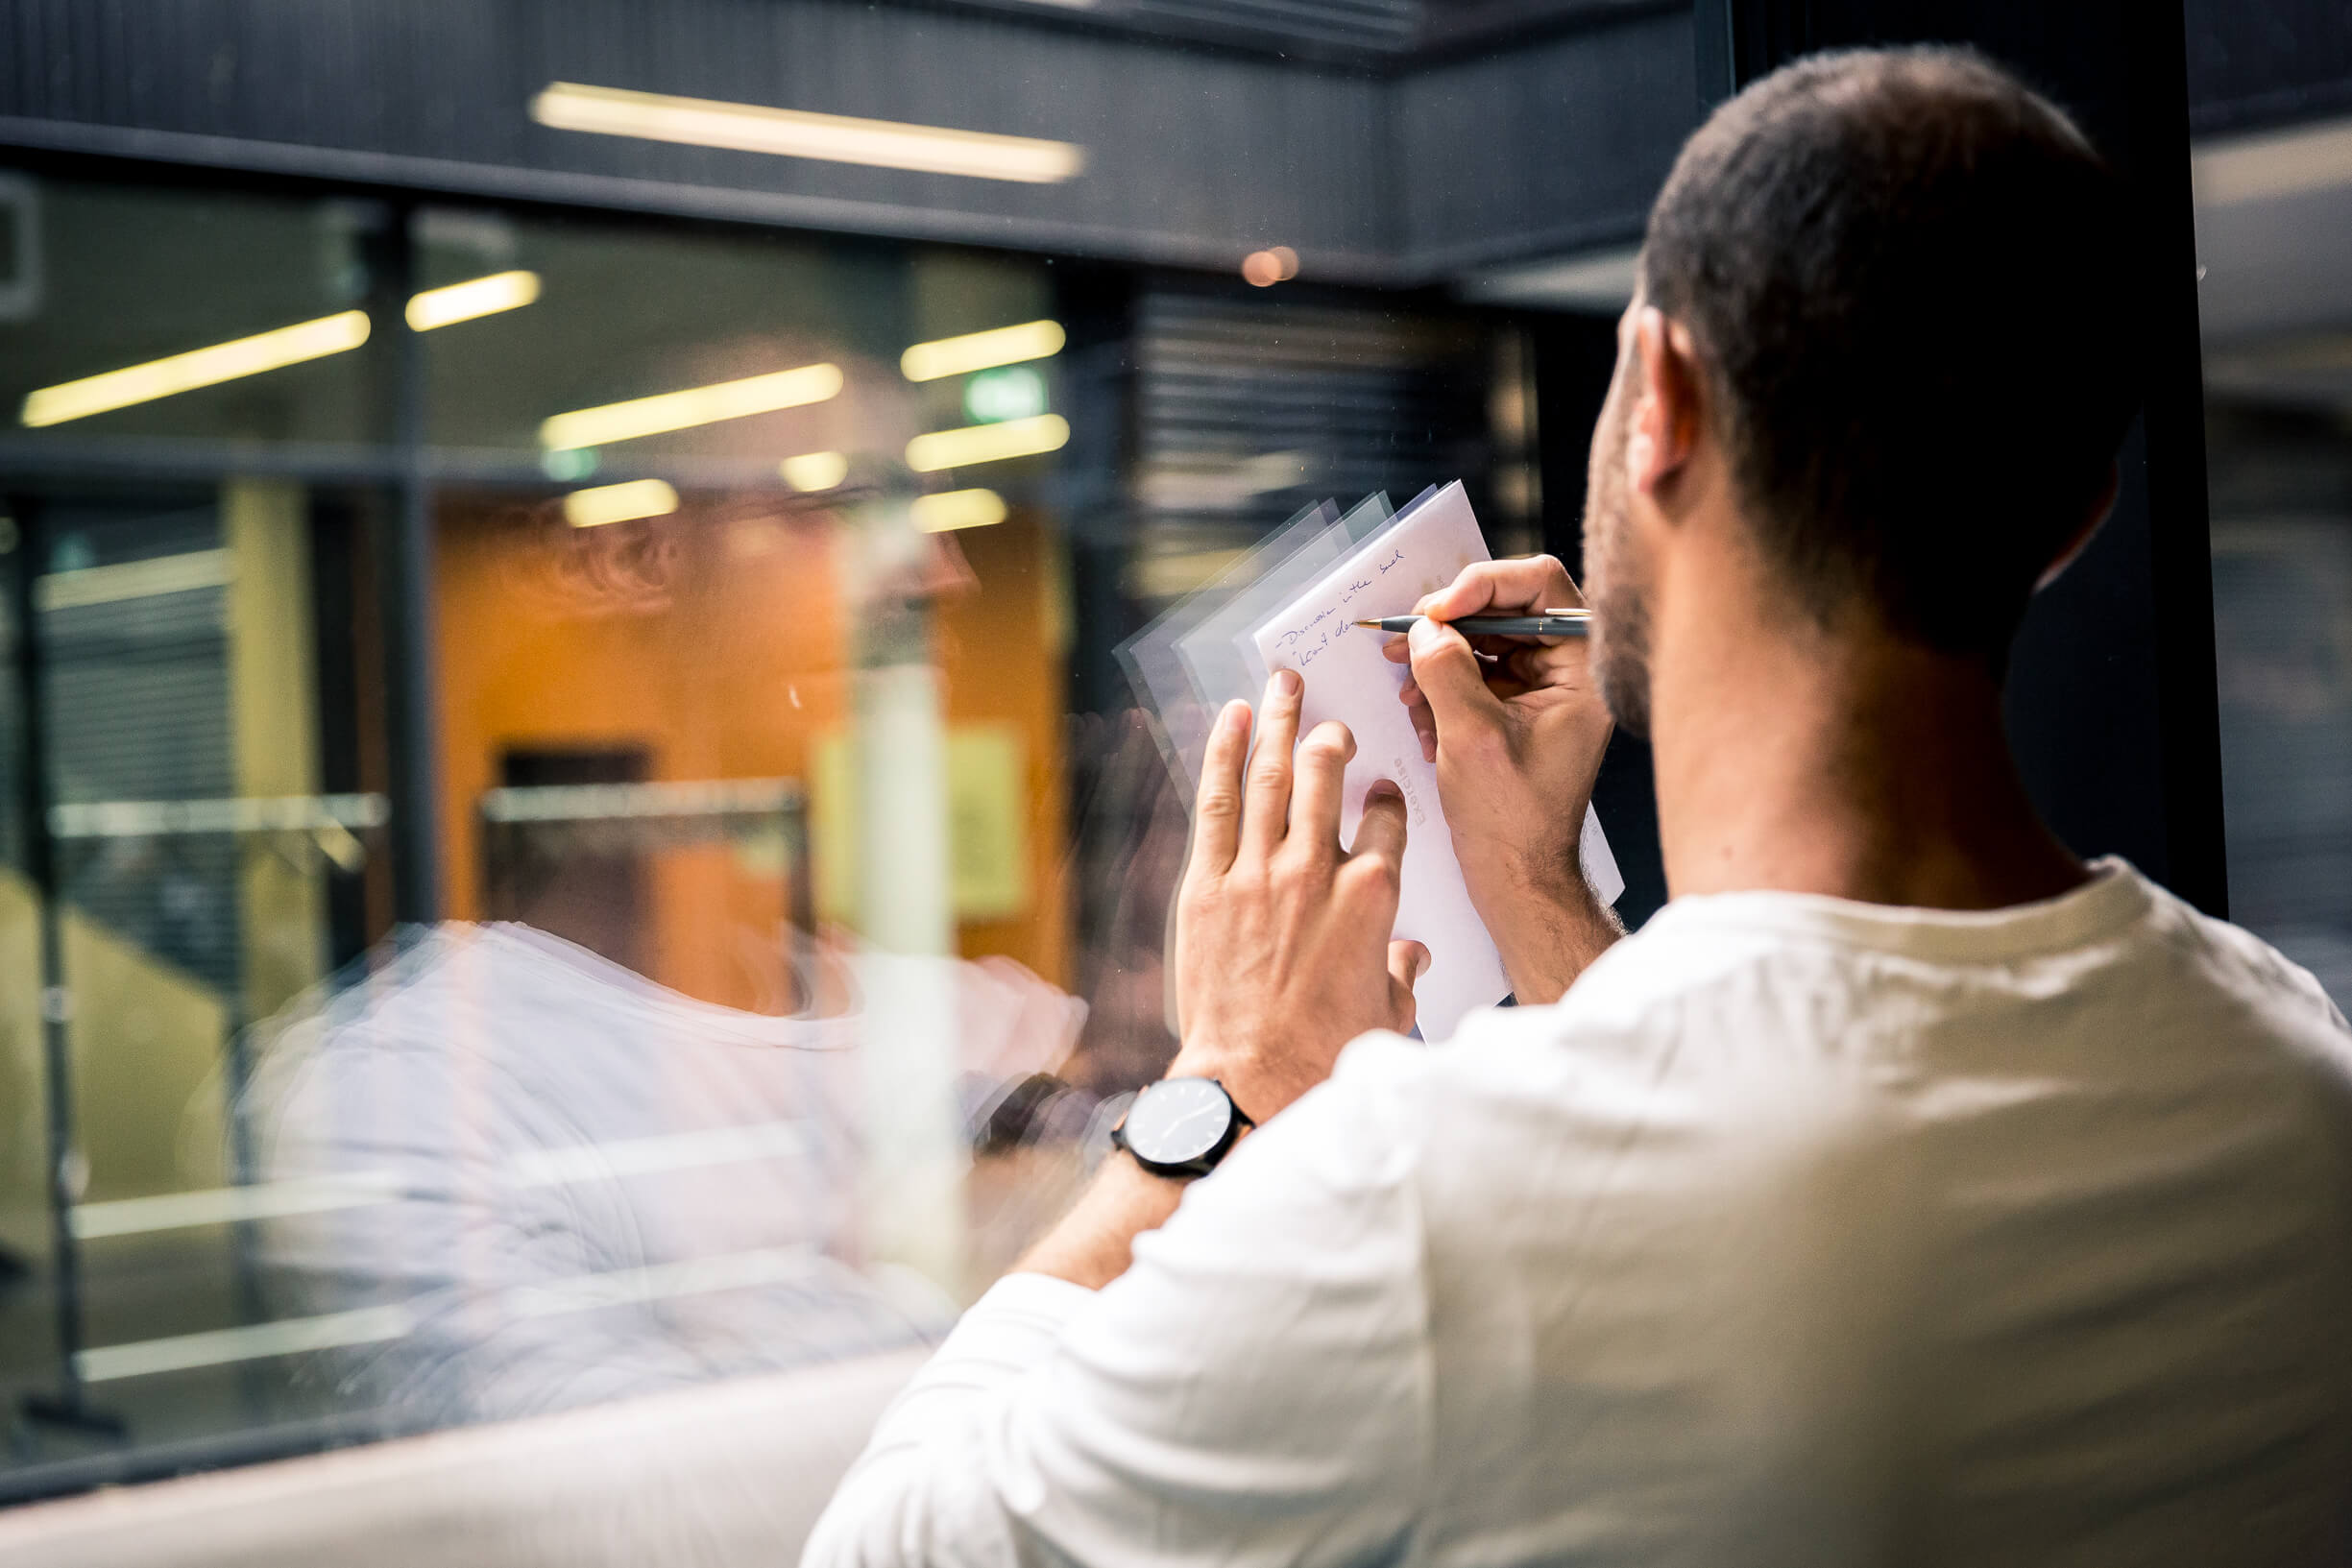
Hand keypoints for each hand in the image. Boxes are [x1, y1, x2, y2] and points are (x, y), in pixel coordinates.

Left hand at [1168, 670, 1426, 1121]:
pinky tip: (1229, 719)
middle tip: (1329, 716)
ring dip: (1278, 720)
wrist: (1249, 1081)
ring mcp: (1258, 873)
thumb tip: (1413, 957)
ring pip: (1271, 775)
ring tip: (1283, 684)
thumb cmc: (1322, 1055)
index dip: (1385, 797)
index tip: (1379, 788)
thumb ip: (1401, 973)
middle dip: (1331, 735)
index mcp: (1372, 897)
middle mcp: (1316, 871)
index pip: (1386, 818)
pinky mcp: (1207, 885)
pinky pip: (1215, 802)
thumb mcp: (1386, 1013)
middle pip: (1328, 776)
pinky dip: (1221, 753)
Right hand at [1381, 555, 1620, 1001]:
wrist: (1518, 877)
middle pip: (1507, 609)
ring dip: (1439, 657)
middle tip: (1405, 637)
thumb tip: (1424, 627)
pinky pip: (1475, 674)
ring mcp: (1542, 691)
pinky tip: (1421, 716)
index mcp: (1583, 670)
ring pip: (1485, 640)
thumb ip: (1447, 670)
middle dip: (1451, 623)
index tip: (1438, 609)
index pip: (1541, 585)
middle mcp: (1569, 672)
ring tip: (1406, 685)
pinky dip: (1442, 686)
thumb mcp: (1472, 736)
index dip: (1484, 584)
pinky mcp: (1516, 710)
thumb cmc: (1512, 820)